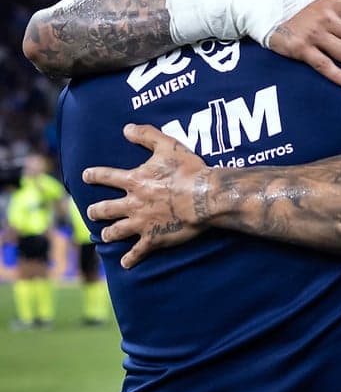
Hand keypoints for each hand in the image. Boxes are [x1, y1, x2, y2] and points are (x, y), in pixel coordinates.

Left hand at [83, 124, 213, 268]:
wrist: (204, 197)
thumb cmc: (188, 170)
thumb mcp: (167, 145)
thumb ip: (146, 135)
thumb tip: (126, 128)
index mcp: (134, 181)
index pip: (107, 177)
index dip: (94, 175)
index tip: (85, 176)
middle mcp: (133, 203)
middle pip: (107, 208)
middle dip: (97, 211)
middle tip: (91, 212)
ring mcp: (142, 223)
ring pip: (117, 231)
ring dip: (109, 233)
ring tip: (105, 235)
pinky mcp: (154, 238)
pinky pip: (138, 251)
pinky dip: (131, 258)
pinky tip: (126, 264)